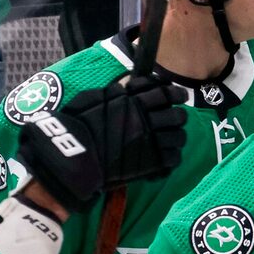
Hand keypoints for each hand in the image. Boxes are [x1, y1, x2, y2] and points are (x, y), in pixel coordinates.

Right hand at [10, 71, 184, 211]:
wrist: (74, 157)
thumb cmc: (78, 125)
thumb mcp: (93, 98)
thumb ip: (115, 92)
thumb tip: (127, 88)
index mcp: (133, 101)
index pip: (165, 91)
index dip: (174, 92)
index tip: (176, 95)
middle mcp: (145, 120)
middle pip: (177, 115)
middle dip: (177, 115)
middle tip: (174, 119)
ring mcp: (150, 143)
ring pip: (179, 137)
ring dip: (176, 137)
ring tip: (170, 139)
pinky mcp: (149, 164)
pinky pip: (172, 159)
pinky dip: (171, 157)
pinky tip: (164, 157)